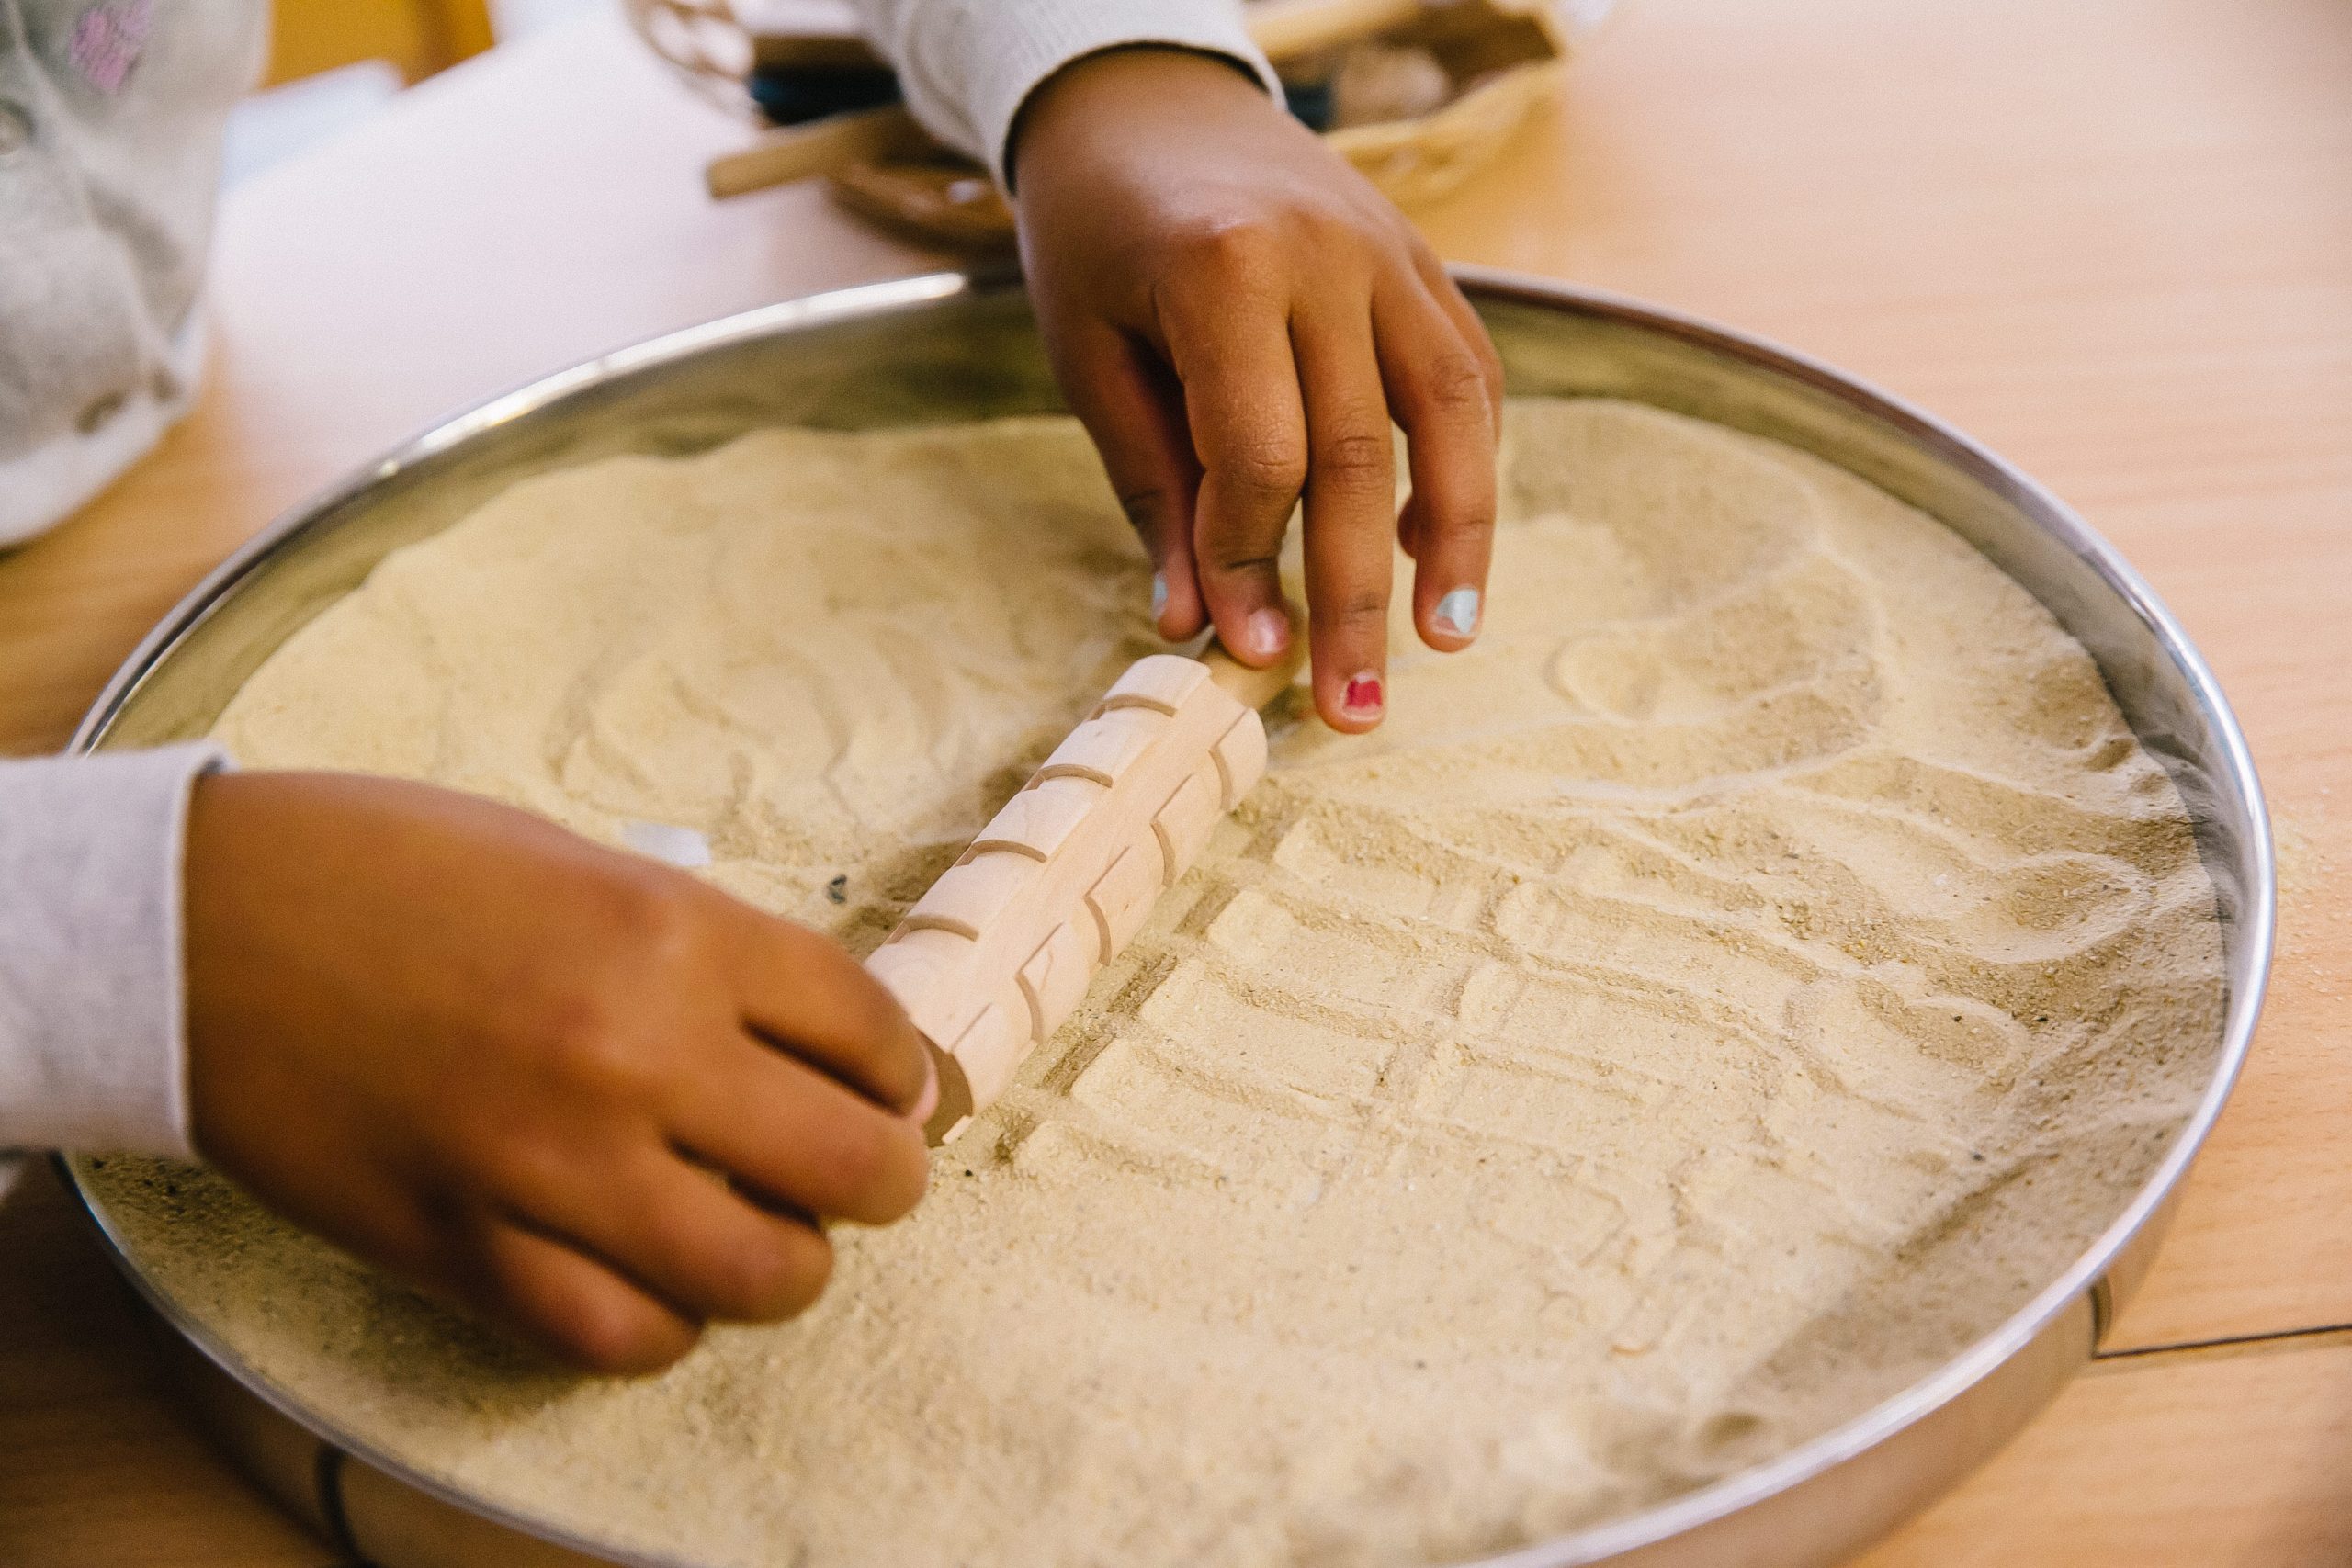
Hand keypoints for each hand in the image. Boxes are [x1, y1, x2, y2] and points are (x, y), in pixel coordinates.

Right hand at [183, 771, 934, 1373]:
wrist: (203, 925)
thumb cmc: (392, 868)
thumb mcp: (584, 862)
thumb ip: (706, 953)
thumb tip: (818, 1043)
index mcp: (672, 931)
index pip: (868, 1031)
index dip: (903, 1072)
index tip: (895, 1089)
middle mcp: (634, 1052)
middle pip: (854, 1166)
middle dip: (885, 1177)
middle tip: (864, 1172)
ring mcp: (552, 1164)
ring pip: (761, 1274)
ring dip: (790, 1263)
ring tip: (768, 1235)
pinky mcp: (468, 1249)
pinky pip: (625, 1336)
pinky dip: (666, 1323)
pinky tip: (658, 1282)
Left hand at [1011, 46, 1501, 732]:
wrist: (1145, 98)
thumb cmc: (1096, 235)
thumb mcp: (1089, 356)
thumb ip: (1153, 487)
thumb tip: (1199, 621)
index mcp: (1224, 270)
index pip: (1260, 454)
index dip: (1252, 562)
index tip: (1246, 648)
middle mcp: (1326, 257)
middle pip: (1363, 455)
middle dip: (1358, 595)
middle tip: (1352, 708)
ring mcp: (1390, 253)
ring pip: (1451, 416)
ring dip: (1457, 541)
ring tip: (1444, 640)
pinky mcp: (1422, 262)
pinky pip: (1466, 375)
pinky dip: (1467, 463)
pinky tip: (1437, 544)